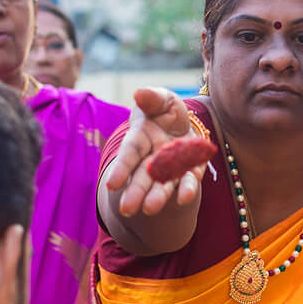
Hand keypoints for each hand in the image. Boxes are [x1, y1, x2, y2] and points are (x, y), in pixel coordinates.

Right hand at [104, 88, 200, 217]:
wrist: (185, 124)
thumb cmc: (165, 110)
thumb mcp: (161, 99)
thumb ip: (152, 98)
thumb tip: (139, 93)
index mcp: (140, 138)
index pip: (130, 154)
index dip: (121, 168)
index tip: (112, 185)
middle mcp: (153, 157)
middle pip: (143, 176)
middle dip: (135, 192)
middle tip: (127, 210)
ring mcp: (172, 167)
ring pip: (163, 184)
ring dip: (157, 197)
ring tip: (150, 210)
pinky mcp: (191, 171)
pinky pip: (188, 181)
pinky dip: (186, 190)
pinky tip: (185, 198)